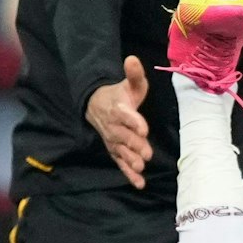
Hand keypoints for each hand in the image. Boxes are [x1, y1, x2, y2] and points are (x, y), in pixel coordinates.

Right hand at [85, 56, 151, 187]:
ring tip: (141, 167)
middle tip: (146, 153)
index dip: (133, 121)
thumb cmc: (119, 96)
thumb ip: (134, 75)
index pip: (125, 115)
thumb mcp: (128, 84)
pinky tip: (140, 183)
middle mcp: (114, 126)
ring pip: (121, 151)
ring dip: (130, 160)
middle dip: (134, 144)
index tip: (143, 127)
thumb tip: (133, 58)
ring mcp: (113, 140)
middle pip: (123, 136)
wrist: (96, 106)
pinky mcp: (114, 151)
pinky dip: (129, 174)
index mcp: (118, 109)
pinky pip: (120, 163)